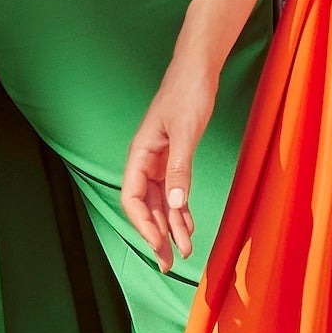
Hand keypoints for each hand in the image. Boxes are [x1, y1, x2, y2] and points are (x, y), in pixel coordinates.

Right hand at [122, 54, 219, 275]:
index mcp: (140, 152)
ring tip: (183, 251)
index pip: (132, 197)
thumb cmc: (188, 92)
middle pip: (146, 206)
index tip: (158, 243)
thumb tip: (174, 205)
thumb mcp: (186, 131)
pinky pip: (174, 190)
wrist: (198, 68)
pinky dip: (181, 209)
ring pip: (161, 201)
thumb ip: (180, 168)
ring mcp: (160, 159)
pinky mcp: (174, 156)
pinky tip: (188, 226)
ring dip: (171, 227)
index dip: (143, 224)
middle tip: (168, 264)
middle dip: (157, 235)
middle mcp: (146, 159)